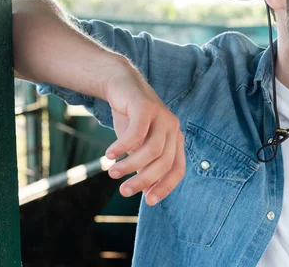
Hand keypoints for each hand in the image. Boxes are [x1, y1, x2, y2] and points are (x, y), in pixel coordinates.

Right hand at [102, 66, 185, 205]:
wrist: (122, 86)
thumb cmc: (132, 121)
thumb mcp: (140, 147)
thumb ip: (145, 166)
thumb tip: (147, 193)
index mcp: (176, 140)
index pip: (178, 169)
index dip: (166, 187)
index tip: (148, 201)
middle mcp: (173, 128)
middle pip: (164, 162)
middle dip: (144, 180)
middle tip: (123, 191)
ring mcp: (162, 116)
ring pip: (152, 150)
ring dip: (130, 165)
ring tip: (112, 173)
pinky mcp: (146, 106)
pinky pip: (137, 132)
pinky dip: (123, 146)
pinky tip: (109, 154)